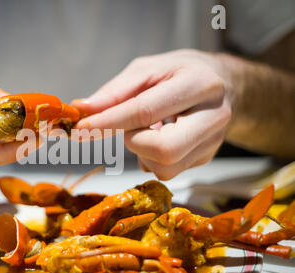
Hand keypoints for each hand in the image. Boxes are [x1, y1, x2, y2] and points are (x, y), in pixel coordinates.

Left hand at [73, 49, 230, 179]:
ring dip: (142, 152)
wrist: (221, 83)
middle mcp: (214, 115)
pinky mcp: (207, 158)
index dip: (109, 122)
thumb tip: (82, 110)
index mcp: (199, 83)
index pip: (146, 110)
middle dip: (134, 142)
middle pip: (164, 149)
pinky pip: (168, 171)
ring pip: (165, 167)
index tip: (82, 128)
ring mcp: (214, 142)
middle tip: (130, 129)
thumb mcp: (146, 70)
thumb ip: (114, 92)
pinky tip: (159, 137)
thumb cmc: (178, 73)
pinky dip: (151, 158)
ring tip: (148, 130)